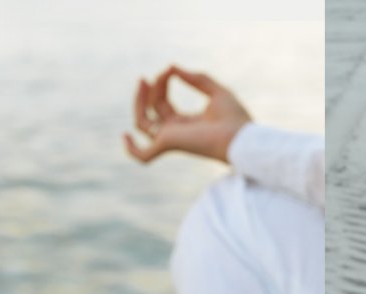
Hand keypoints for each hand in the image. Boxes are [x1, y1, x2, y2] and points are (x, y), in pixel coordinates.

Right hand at [122, 65, 252, 163]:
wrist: (241, 137)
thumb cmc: (235, 119)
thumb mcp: (216, 90)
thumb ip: (196, 78)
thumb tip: (173, 67)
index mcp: (186, 123)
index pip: (163, 103)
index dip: (162, 84)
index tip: (170, 69)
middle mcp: (175, 132)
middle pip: (151, 110)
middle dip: (150, 90)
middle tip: (148, 76)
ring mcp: (170, 139)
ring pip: (143, 122)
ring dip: (140, 101)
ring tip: (143, 81)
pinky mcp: (169, 145)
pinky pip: (144, 154)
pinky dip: (132, 149)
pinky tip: (124, 136)